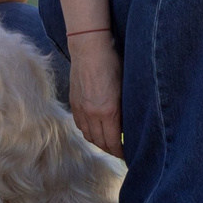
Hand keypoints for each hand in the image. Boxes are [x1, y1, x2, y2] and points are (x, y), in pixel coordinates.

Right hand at [68, 30, 123, 155]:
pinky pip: (80, 125)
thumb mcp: (125, 87)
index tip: (128, 154)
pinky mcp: (74, 102)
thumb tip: (128, 126)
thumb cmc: (112, 63)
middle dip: (111, 149)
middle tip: (120, 151)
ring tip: (108, 142)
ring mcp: (81, 108)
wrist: (89, 48)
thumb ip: (125, 109)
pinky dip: (88, 131)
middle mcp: (92, 113)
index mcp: (108, 111)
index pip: (113, 142)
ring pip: (88, 135)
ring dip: (98, 142)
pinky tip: (95, 129)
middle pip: (100, 142)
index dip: (120, 152)